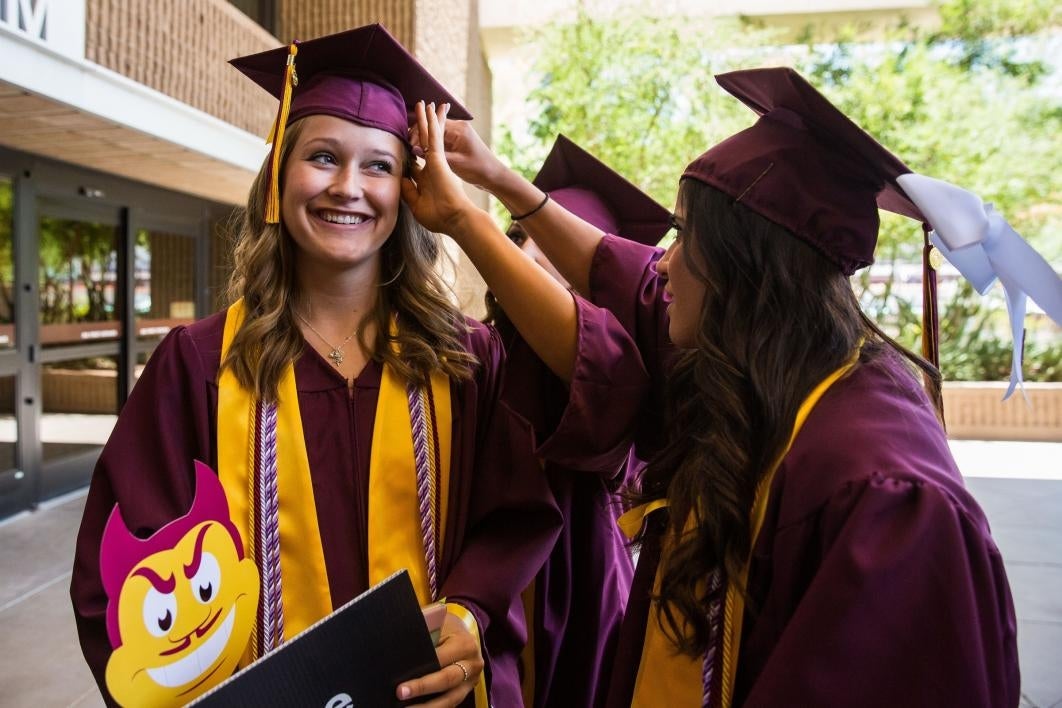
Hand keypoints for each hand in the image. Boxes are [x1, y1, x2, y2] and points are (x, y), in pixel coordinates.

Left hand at [396, 611, 483, 706]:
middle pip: (447, 680)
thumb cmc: (447, 629)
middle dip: (423, 688)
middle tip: (400, 692)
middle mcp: (472, 665)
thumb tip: (400, 647)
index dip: (422, 667)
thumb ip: (425, 635)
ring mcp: (471, 682)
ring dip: (427, 707)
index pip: (442, 658)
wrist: (465, 636)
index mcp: (465, 644)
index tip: (403, 675)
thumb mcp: (439, 625)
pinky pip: (449, 705)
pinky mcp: (465, 693)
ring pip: (450, 699)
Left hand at [401, 101, 481, 236]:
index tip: (404, 141)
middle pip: (423, 142)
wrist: (455, 219)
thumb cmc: (439, 217)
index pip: (415, 159)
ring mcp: (436, 161)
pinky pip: (434, 135)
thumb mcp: (416, 204)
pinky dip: (432, 121)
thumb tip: (400, 178)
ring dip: (427, 118)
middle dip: (420, 128)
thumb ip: (407, 191)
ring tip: (424, 103)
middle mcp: (431, 167)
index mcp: (426, 178)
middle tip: (417, 114)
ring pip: (429, 135)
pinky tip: (430, 109)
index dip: (410, 149)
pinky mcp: (438, 158)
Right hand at [411, 118, 505, 190]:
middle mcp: (458, 127)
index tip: (410, 145)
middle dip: (420, 135)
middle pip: (433, 126)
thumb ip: (435, 156)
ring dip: (425, 139)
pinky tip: (423, 152)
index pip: (433, 126)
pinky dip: (431, 144)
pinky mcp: (457, 141)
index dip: (419, 134)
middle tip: (409, 147)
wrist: (494, 175)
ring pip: (435, 133)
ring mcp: (458, 134)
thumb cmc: (478, 169)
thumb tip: (415, 149)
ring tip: (414, 150)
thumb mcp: (456, 163)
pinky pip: (440, 139)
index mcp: (459, 129)